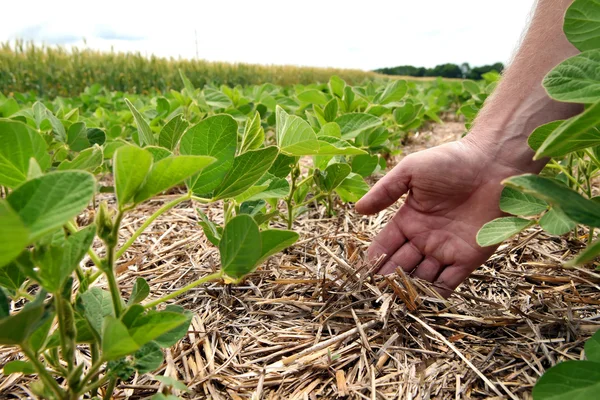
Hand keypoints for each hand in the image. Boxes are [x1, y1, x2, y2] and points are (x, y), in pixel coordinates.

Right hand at [355, 138, 527, 296]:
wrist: (494, 164)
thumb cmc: (451, 161)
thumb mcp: (411, 171)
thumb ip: (385, 191)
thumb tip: (358, 209)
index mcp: (409, 220)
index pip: (385, 245)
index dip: (374, 259)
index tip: (362, 274)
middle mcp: (424, 239)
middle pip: (401, 265)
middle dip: (389, 280)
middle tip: (376, 296)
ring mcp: (446, 250)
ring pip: (422, 278)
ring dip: (409, 291)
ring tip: (395, 304)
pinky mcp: (468, 259)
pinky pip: (449, 283)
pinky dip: (436, 296)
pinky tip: (421, 306)